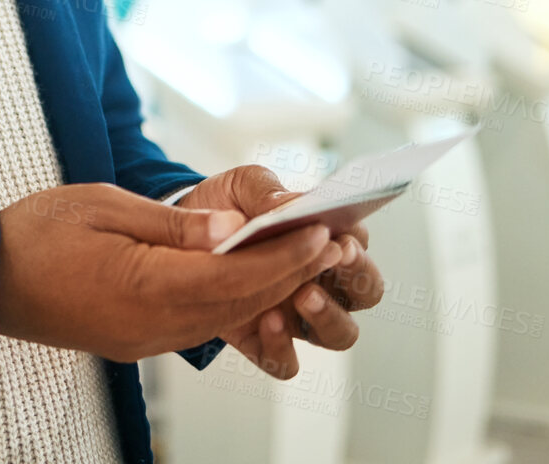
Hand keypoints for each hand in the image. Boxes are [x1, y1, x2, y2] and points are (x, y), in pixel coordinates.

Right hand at [0, 182, 345, 362]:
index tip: (321, 234)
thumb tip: (231, 231)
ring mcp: (144, 339)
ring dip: (266, 289)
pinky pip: (198, 323)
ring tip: (303, 258)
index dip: (284, 256)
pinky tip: (250, 278)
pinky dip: (233, 301)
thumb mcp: (105, 206)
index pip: (235, 277)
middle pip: (239, 303)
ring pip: (223, 317)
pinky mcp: (135, 340)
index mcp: (145, 287)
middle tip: (331, 243)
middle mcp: (152, 325)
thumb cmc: (36, 233)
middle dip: (290, 273)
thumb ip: (173, 224)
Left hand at [175, 165, 385, 379]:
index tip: (340, 236)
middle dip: (357, 278)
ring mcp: (298, 316)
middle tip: (332, 257)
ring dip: (329, 316)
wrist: (182, 238)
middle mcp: (323, 281)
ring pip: (339, 334)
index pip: (361, 246)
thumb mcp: (241, 187)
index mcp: (326, 240)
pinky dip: (281, 347)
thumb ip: (266, 191)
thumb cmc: (225, 208)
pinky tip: (266, 320)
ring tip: (303, 294)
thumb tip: (286, 206)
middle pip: (366, 292)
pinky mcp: (264, 341)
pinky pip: (286, 361)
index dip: (357, 245)